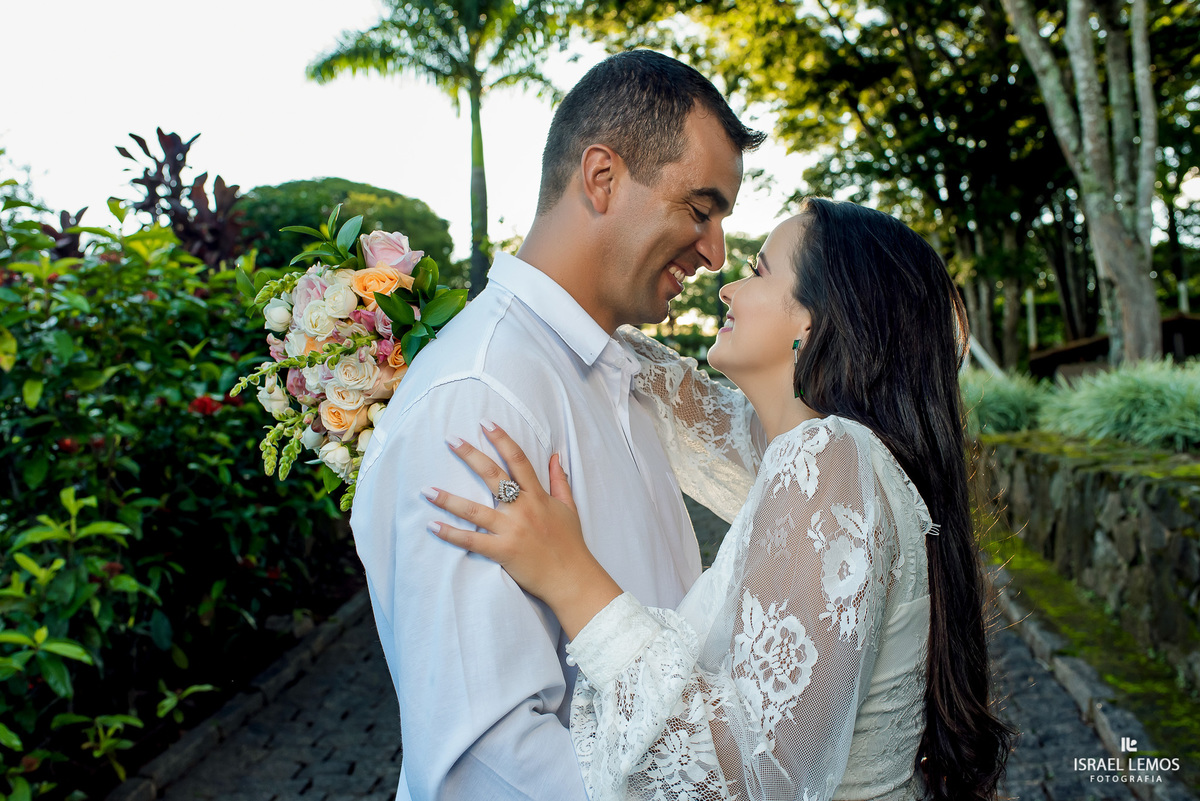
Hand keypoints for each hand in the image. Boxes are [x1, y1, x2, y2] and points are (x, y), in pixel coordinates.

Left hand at [423, 422, 621, 638]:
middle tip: (450, 439)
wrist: (572, 578)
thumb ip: (559, 480)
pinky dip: (450, 534)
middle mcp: (523, 509)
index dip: (502, 439)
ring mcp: (511, 530)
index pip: (518, 460)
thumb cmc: (571, 544)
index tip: (485, 423)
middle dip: (470, 455)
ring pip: (474, 510)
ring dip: (448, 499)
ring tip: (426, 490)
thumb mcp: (568, 507)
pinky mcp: (502, 552)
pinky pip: (471, 541)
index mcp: (538, 496)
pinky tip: (432, 525)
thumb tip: (555, 455)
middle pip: (493, 476)